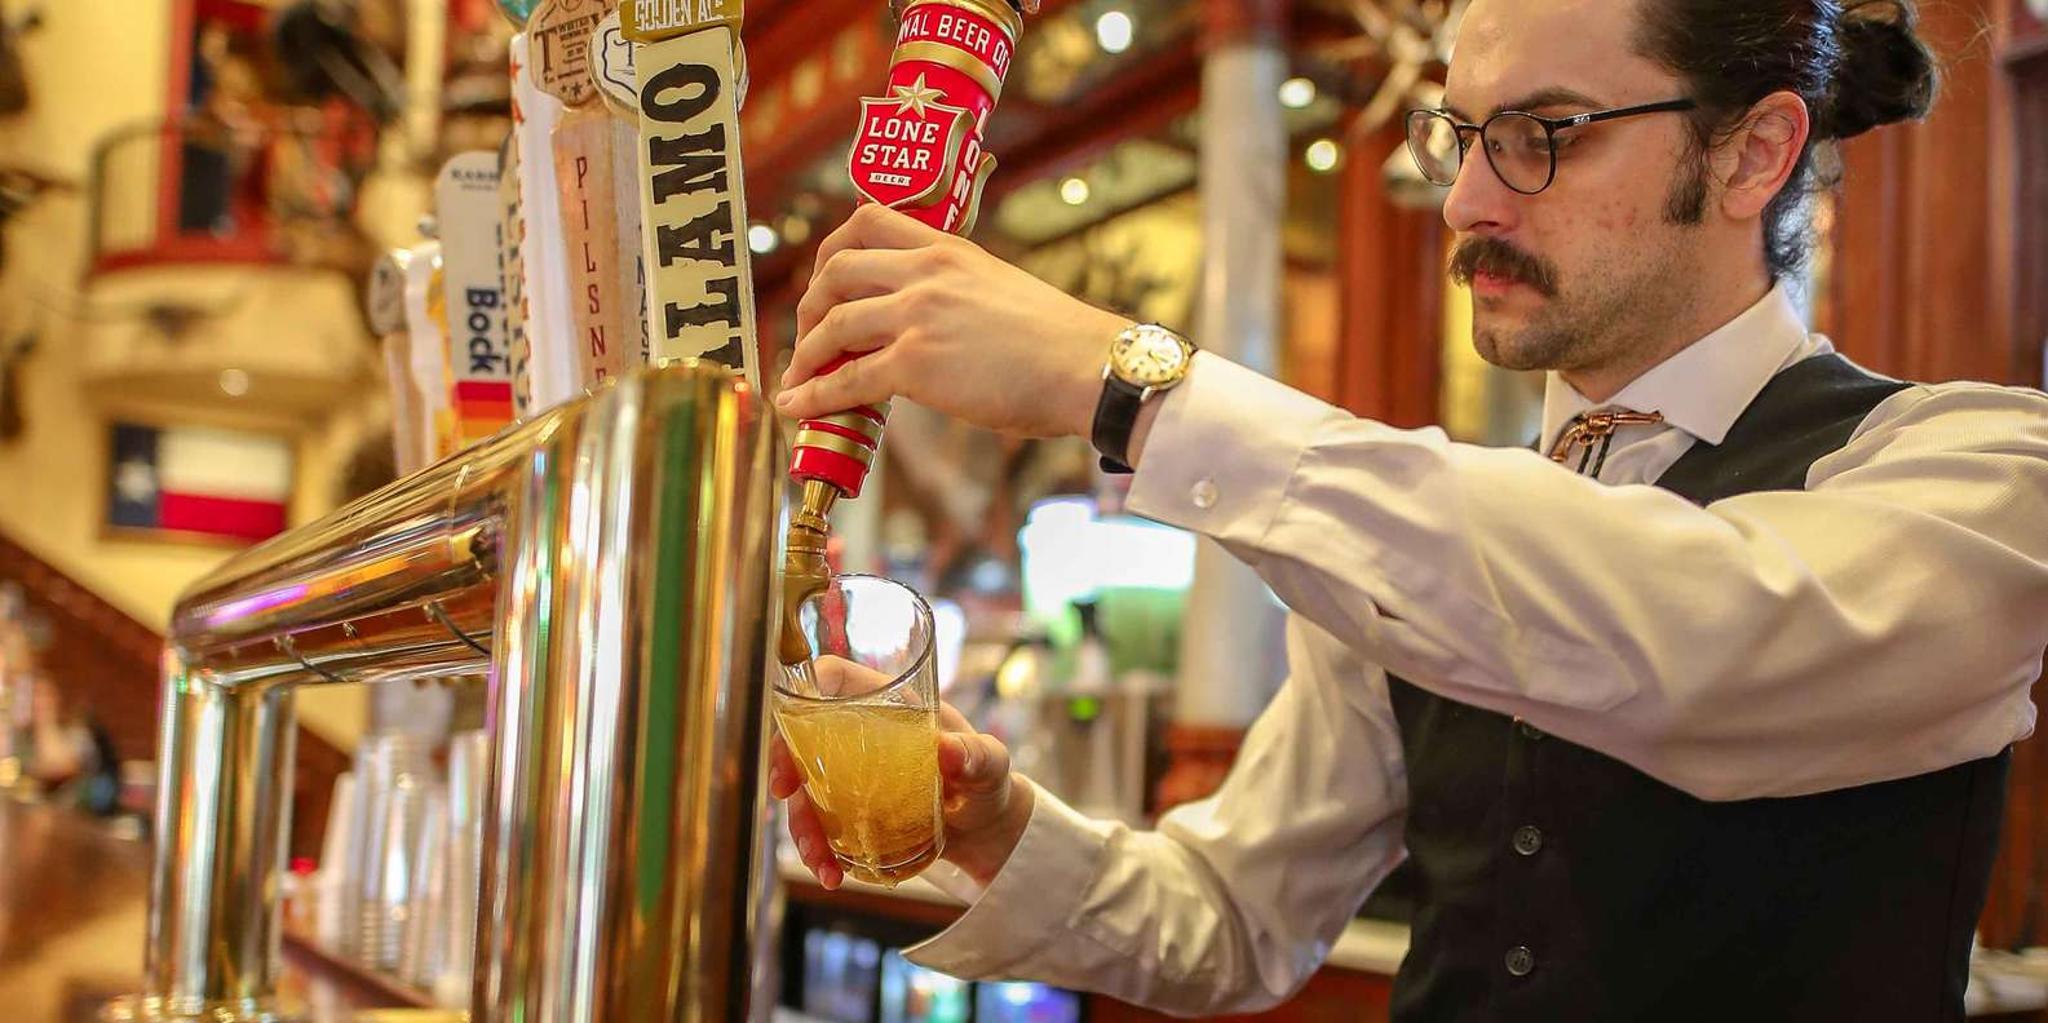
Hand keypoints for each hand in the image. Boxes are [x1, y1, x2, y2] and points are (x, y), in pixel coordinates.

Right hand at [768, 659, 1034, 889]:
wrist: (988, 832)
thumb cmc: (988, 783)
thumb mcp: (991, 766)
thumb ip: (977, 755)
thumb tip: (949, 751)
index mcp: (890, 707)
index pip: (833, 679)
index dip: (803, 692)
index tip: (792, 725)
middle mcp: (863, 738)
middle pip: (804, 738)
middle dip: (784, 765)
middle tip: (784, 796)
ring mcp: (852, 777)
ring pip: (806, 791)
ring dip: (802, 826)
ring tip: (822, 863)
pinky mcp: (852, 814)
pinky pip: (822, 827)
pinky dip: (820, 851)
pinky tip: (832, 875)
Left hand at [776, 203, 1132, 438]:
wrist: (1087, 366)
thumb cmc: (1058, 341)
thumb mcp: (1000, 287)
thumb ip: (957, 292)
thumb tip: (933, 323)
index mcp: (948, 248)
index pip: (867, 221)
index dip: (832, 249)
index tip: (825, 278)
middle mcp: (925, 273)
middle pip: (836, 270)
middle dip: (810, 304)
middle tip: (808, 332)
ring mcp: (917, 316)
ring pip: (833, 324)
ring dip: (806, 352)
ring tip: (798, 374)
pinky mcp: (916, 364)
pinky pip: (847, 379)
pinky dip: (814, 395)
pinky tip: (799, 405)